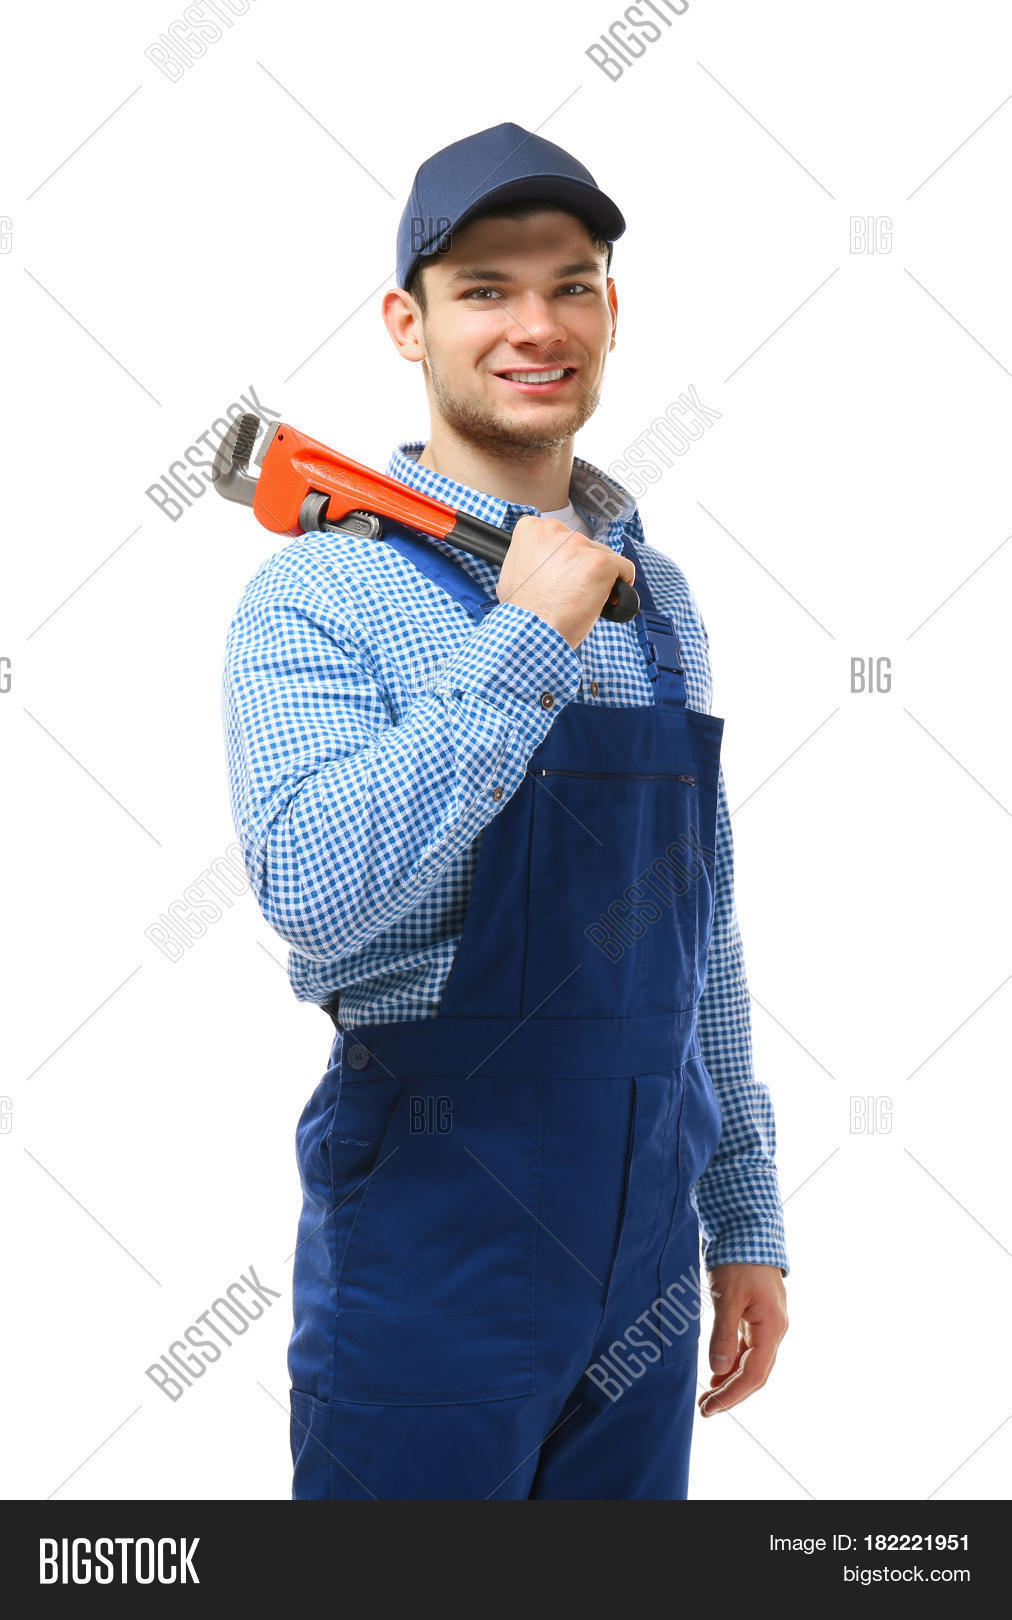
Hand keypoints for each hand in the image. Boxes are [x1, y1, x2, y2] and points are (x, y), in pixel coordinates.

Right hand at [497, 514, 635, 650]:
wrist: (530, 633)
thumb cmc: (522, 612)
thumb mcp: (513, 571)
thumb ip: (532, 556)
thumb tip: (544, 560)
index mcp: (532, 529)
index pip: (559, 535)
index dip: (562, 559)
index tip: (561, 575)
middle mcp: (556, 530)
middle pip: (583, 545)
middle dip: (581, 567)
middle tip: (571, 592)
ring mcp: (580, 545)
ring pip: (604, 556)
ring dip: (599, 577)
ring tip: (583, 600)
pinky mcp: (601, 562)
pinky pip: (624, 568)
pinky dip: (621, 585)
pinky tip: (607, 599)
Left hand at [697, 1263, 787, 1416]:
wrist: (748, 1229)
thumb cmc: (739, 1260)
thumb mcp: (727, 1297)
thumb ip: (723, 1335)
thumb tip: (717, 1370)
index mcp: (771, 1328)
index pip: (753, 1375)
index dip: (731, 1395)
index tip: (709, 1409)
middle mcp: (774, 1330)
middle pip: (755, 1373)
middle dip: (730, 1393)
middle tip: (705, 1409)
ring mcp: (766, 1323)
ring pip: (751, 1362)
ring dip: (730, 1379)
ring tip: (707, 1395)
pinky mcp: (756, 1315)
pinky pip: (747, 1347)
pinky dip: (732, 1361)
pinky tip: (716, 1370)